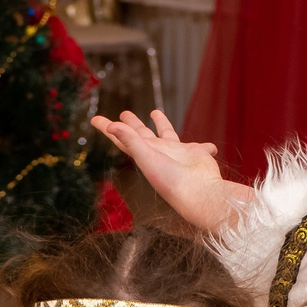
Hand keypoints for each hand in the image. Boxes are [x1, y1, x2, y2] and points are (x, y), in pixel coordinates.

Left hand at [88, 109, 254, 234]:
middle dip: (133, 124)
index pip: (122, 138)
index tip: (95, 119)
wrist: (199, 193)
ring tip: (155, 113)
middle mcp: (160, 153)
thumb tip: (111, 126)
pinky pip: (202, 148)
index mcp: (145, 155)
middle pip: (142, 134)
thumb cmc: (172, 181)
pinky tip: (211, 148)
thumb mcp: (147, 158)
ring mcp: (179, 154)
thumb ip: (131, 140)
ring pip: (168, 135)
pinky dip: (206, 147)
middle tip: (124, 113)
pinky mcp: (197, 155)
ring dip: (162, 124)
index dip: (108, 128)